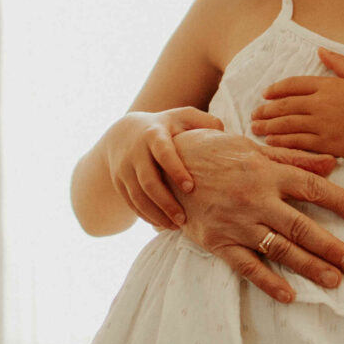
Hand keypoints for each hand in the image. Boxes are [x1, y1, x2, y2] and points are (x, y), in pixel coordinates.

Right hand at [104, 107, 224, 230]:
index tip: (190, 188)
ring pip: (138, 197)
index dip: (175, 170)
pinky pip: (131, 203)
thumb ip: (205, 121)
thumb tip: (224, 134)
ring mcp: (124, 169)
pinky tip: (163, 224)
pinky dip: (146, 215)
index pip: (163, 153)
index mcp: (153, 134)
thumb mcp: (183, 117)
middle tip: (184, 219)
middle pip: (148, 181)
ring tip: (177, 226)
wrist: (124, 133)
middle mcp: (135, 152)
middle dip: (166, 202)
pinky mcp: (119, 182)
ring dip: (156, 214)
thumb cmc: (166, 126)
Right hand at [170, 127, 343, 302]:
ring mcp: (237, 223)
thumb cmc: (214, 153)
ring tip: (334, 280)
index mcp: (266, 173)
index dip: (340, 202)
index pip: (312, 188)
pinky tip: (290, 295)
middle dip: (332, 247)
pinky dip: (269, 282)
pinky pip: (247, 266)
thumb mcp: (253, 148)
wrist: (164, 166)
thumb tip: (332, 163)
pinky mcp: (218, 242)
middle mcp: (255, 199)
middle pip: (302, 226)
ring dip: (309, 266)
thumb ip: (292, 158)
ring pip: (280, 250)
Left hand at [249, 49, 343, 163]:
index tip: (266, 94)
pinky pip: (298, 142)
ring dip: (268, 126)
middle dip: (266, 109)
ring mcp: (323, 125)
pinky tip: (271, 142)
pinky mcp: (327, 143)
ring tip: (255, 128)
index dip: (276, 89)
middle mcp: (321, 104)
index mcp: (328, 85)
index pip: (294, 85)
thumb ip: (339, 62)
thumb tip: (319, 50)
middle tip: (254, 114)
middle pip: (285, 105)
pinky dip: (282, 141)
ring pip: (288, 124)